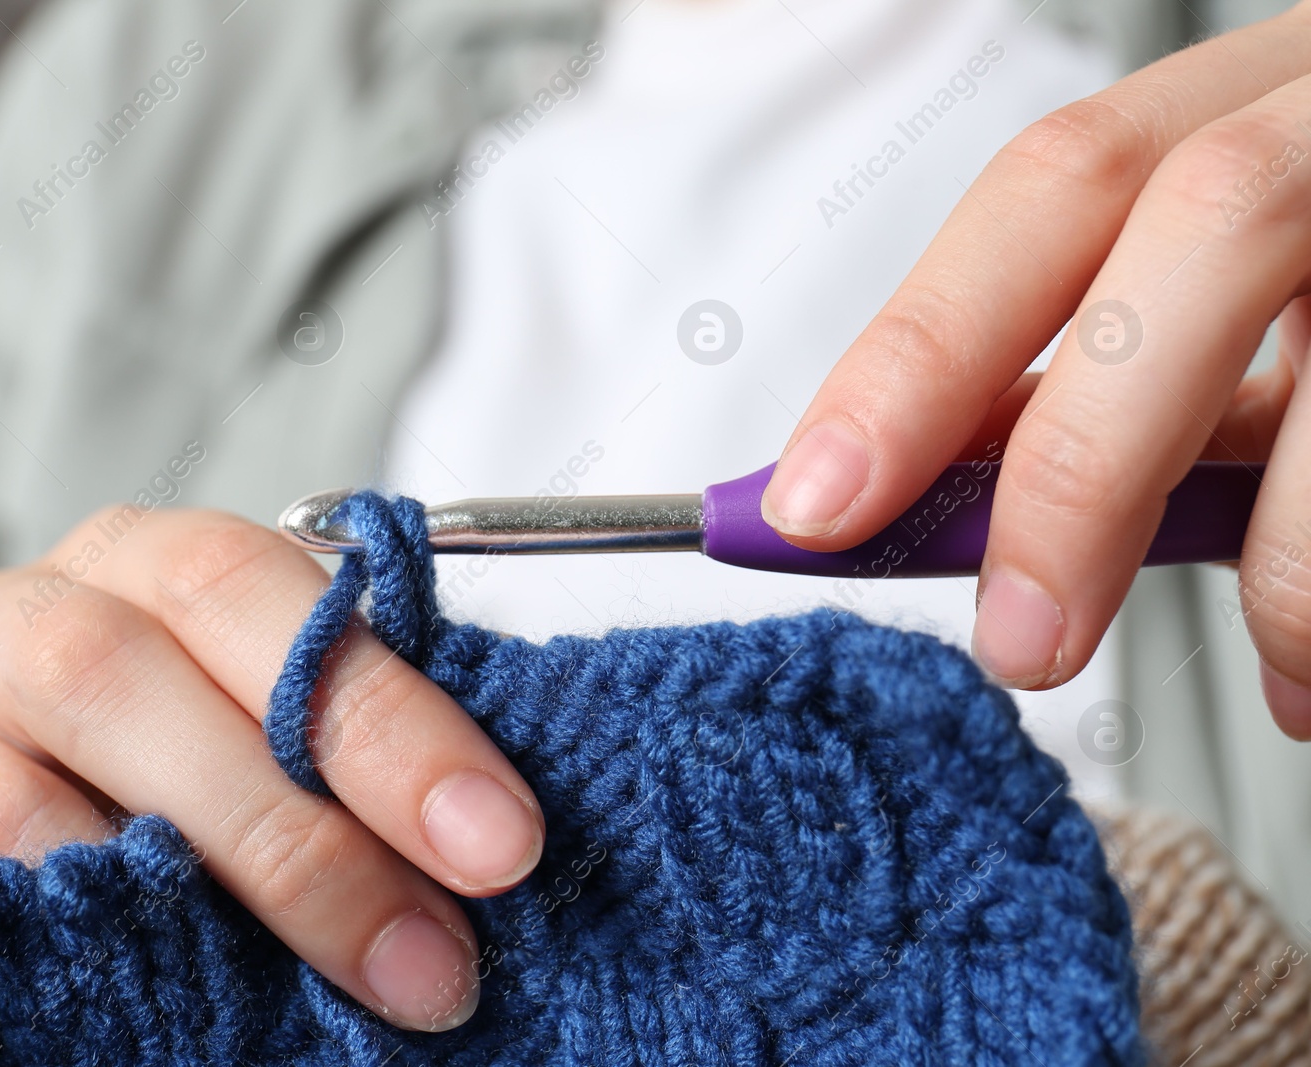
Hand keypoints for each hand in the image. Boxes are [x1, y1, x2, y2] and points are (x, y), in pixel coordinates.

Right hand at [0, 507, 544, 1029]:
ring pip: (27, 796)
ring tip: (314, 1000)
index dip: (380, 715)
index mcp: (146, 561)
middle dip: (300, 826)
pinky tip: (164, 994)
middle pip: (131, 673)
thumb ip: (343, 754)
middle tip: (431, 954)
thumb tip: (485, 837)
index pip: (256, 590)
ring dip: (186, 910)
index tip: (498, 840)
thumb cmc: (171, 772)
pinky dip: (70, 942)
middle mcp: (19, 611)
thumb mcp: (266, 737)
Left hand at [759, 6, 1310, 734]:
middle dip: (1082, 461)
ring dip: (1289, 577)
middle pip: (1201, 228)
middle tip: (1021, 643)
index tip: (813, 504)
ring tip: (1288, 674)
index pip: (1055, 186)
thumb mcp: (1243, 313)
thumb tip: (929, 504)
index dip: (923, 347)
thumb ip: (1116, 376)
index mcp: (1265, 97)